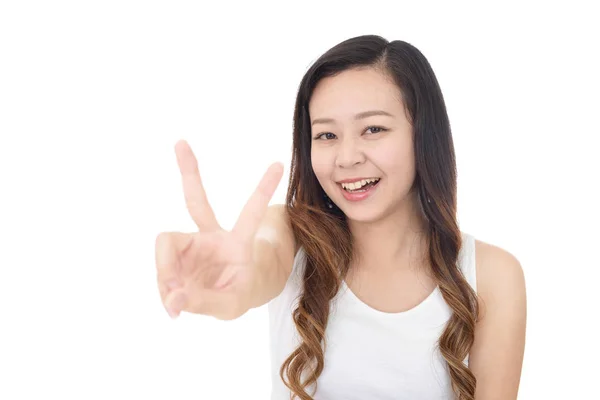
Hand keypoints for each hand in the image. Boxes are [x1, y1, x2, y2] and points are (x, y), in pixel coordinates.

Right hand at [155, 140, 282, 319]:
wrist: (228, 296)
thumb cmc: (237, 294)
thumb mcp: (229, 306)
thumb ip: (203, 302)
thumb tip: (172, 296)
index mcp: (238, 243)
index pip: (251, 213)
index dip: (262, 190)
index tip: (278, 164)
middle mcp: (213, 237)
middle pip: (197, 202)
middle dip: (190, 171)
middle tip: (181, 142)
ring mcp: (193, 244)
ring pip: (167, 245)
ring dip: (165, 274)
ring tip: (173, 301)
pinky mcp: (178, 255)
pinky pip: (162, 268)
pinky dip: (163, 288)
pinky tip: (172, 304)